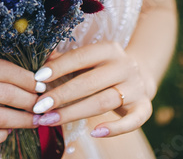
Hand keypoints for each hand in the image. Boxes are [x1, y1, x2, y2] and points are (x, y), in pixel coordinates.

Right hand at [0, 54, 42, 148]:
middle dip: (29, 101)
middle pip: (5, 93)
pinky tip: (7, 132)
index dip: (28, 79)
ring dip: (21, 121)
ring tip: (33, 121)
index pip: (4, 70)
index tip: (43, 86)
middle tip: (42, 106)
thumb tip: (35, 81)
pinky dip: (1, 136)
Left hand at [31, 42, 153, 137]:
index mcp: (109, 50)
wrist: (141, 75)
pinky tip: (94, 133)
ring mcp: (136, 88)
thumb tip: (40, 64)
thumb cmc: (103, 68)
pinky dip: (114, 129)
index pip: (80, 57)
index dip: (58, 67)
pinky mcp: (145, 108)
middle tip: (39, 107)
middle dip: (61, 95)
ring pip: (103, 102)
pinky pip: (132, 122)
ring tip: (50, 120)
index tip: (38, 79)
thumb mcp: (88, 60)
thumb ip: (65, 61)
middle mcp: (125, 66)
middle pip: (89, 82)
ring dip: (74, 113)